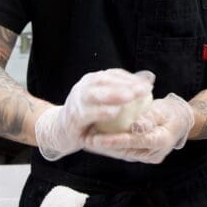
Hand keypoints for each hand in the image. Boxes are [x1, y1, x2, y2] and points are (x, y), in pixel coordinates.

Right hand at [34, 68, 153, 160]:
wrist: (58, 131)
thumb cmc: (86, 117)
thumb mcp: (103, 102)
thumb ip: (123, 92)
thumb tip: (149, 79)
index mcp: (91, 81)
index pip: (113, 75)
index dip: (130, 78)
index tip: (147, 83)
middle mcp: (82, 88)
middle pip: (104, 81)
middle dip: (125, 84)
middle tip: (144, 89)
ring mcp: (75, 102)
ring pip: (94, 94)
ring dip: (114, 94)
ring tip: (131, 96)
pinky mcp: (72, 119)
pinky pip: (86, 114)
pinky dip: (100, 112)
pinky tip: (114, 113)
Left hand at [83, 93, 194, 163]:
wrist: (180, 121)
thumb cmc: (170, 112)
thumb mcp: (163, 110)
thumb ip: (149, 118)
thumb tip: (136, 126)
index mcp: (161, 141)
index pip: (134, 141)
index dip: (114, 141)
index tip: (96, 139)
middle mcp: (154, 153)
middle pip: (124, 151)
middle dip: (104, 147)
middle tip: (85, 141)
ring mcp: (147, 156)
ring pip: (121, 153)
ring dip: (104, 148)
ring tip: (86, 141)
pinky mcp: (142, 155)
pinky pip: (123, 151)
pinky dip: (110, 146)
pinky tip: (96, 141)